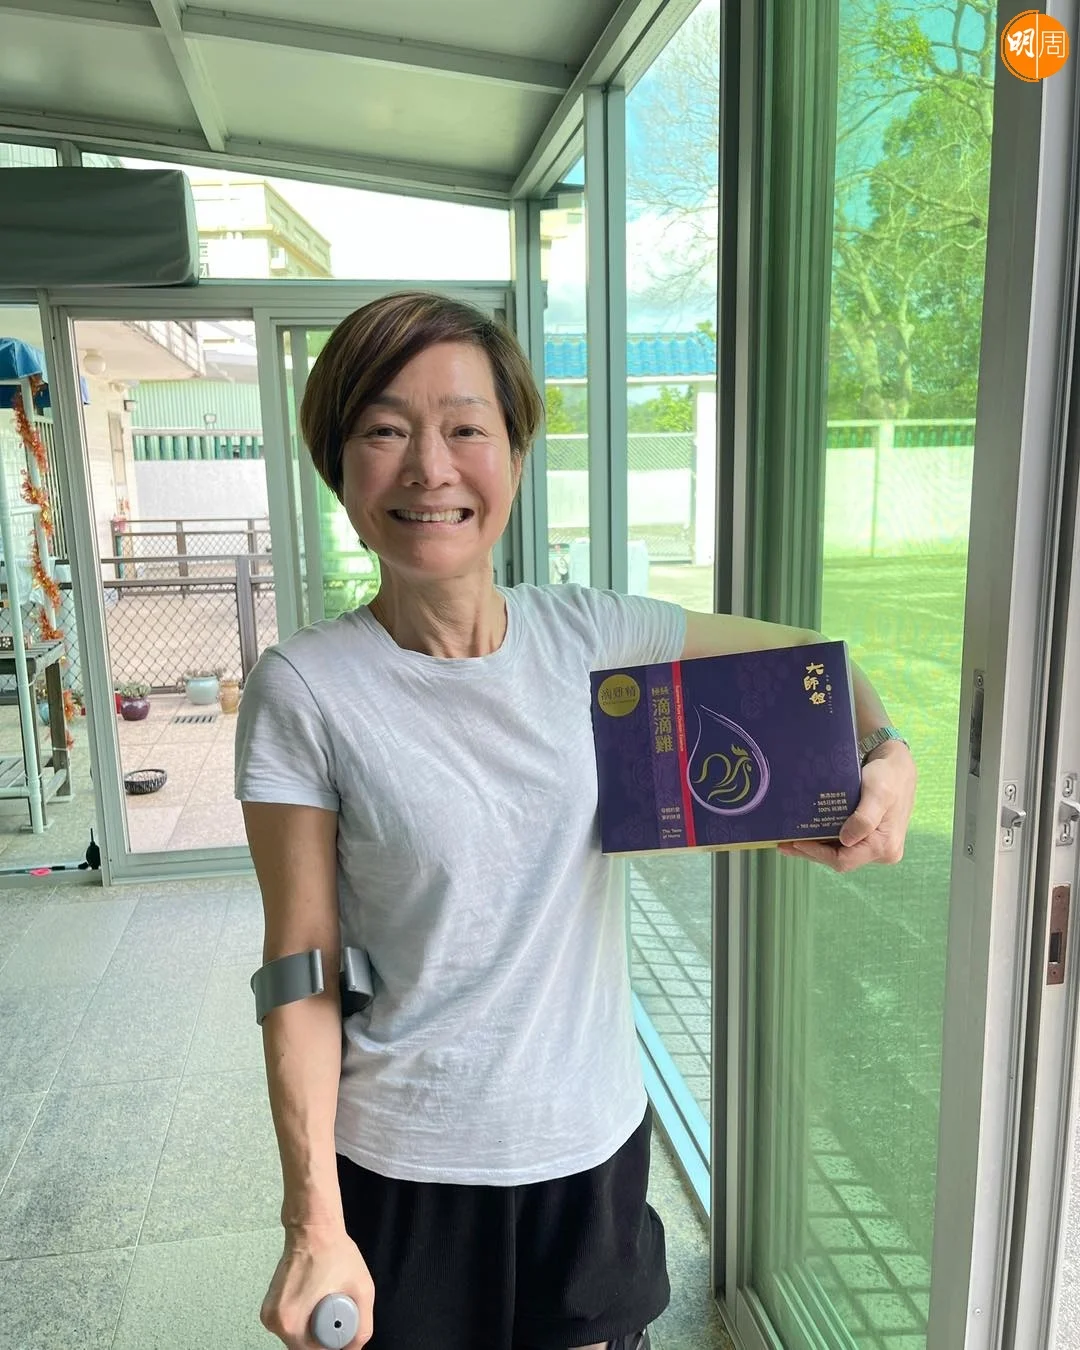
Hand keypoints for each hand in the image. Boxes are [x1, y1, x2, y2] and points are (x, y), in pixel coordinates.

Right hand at [261, 1221, 374, 1347]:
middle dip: (324, 1336)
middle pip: (305, 1348)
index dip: (333, 1344)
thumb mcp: (362, 1291)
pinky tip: (315, 1298)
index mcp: (290, 1323)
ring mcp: (269, 1315)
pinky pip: (291, 1325)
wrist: (313, 1227)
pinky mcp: (269, 1309)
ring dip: (314, 1328)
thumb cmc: (335, 1253)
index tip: (343, 1325)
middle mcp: (274, 1323)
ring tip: (326, 1300)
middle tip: (338, 1309)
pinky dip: (304, 1318)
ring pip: (298, 1338)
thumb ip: (362, 1328)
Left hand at [777, 739, 915, 872]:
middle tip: (783, 844)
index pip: (845, 860)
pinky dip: (824, 842)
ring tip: (788, 842)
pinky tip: (806, 835)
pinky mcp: (869, 838)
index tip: (796, 842)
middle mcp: (883, 852)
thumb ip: (865, 818)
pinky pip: (843, 845)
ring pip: (840, 854)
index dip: (817, 854)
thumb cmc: (888, 776)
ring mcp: (876, 847)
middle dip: (811, 853)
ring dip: (815, 849)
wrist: (898, 765)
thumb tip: (846, 840)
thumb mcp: (878, 793)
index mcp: (885, 847)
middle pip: (840, 860)